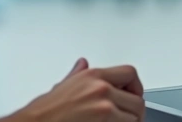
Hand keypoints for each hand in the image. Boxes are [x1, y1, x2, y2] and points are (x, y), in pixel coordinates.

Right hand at [12, 58, 145, 121]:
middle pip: (138, 101)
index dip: (135, 88)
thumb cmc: (44, 112)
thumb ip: (77, 75)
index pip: (130, 73)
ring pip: (134, 119)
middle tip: (125, 119)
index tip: (133, 96)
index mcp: (93, 76)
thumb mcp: (61, 87)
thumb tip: (82, 64)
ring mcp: (104, 108)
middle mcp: (102, 89)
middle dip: (133, 113)